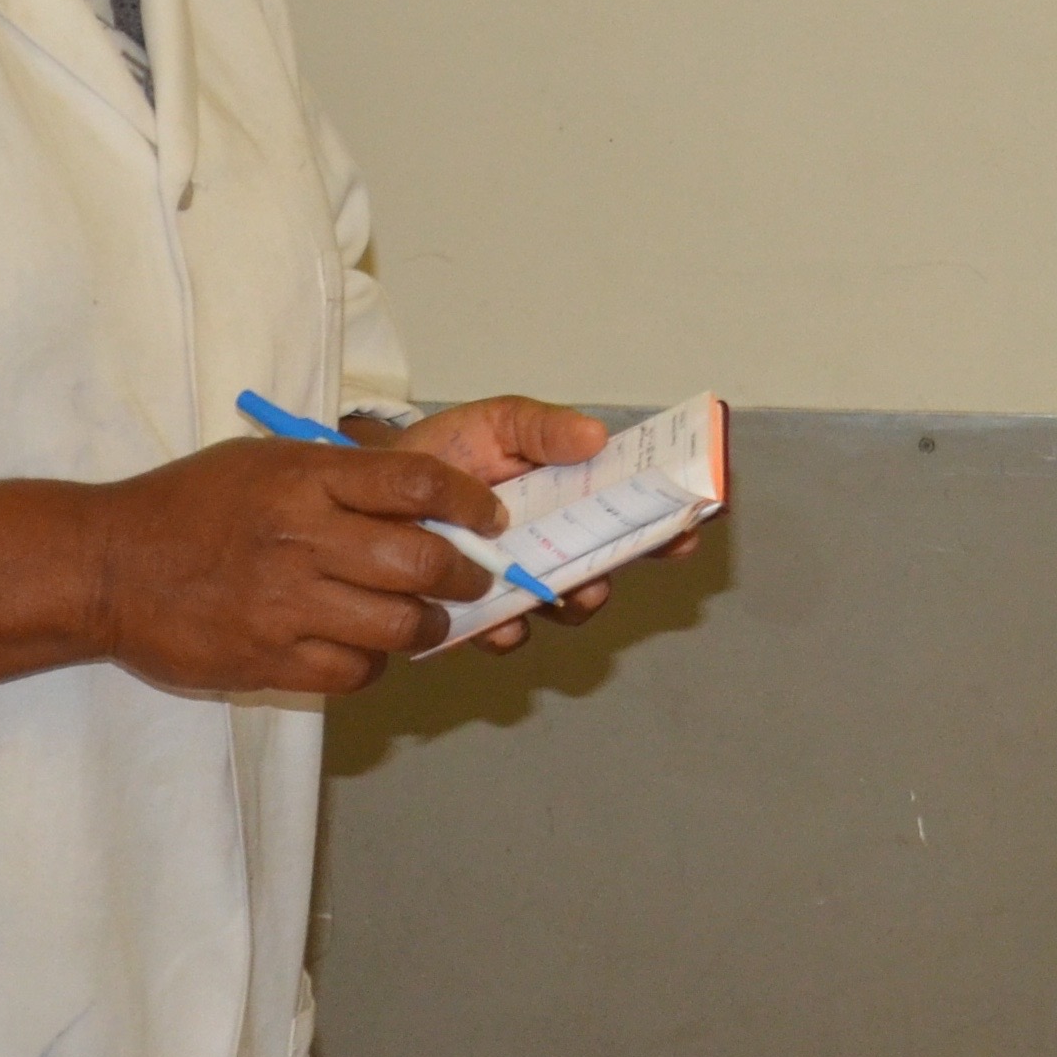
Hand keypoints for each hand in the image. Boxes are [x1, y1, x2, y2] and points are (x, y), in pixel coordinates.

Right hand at [88, 435, 513, 696]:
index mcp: (303, 480)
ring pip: (397, 625)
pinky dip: (374, 662)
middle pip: (421, 561)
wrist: (106, 567)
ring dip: (428, 625)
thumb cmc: (190, 505)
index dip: (467, 501)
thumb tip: (418, 495)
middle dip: (465, 574)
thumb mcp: (265, 462)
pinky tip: (367, 647)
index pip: (416, 481)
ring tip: (428, 618)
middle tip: (474, 576)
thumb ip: (337, 475)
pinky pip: (353, 671)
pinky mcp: (266, 660)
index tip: (487, 517)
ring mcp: (284, 606)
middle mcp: (301, 540)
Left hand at [370, 397, 684, 652]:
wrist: (366, 493)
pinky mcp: (477, 615)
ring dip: (578, 601)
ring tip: (575, 594)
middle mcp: (556, 543)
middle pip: (612, 560)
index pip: (632, 506)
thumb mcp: (495, 423)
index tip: (690, 525)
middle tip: (630, 562)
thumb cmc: (441, 454)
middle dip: (630, 564)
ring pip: (567, 603)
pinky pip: (505, 633)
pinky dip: (509, 631)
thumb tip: (598, 436)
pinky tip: (503, 621)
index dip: (668, 518)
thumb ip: (542, 428)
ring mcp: (521, 581)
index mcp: (570, 494)